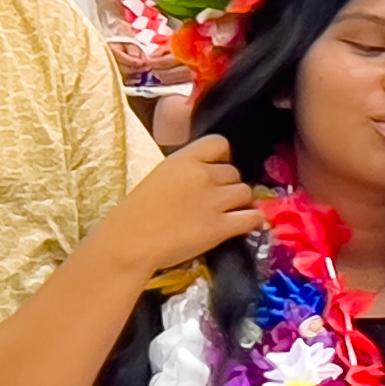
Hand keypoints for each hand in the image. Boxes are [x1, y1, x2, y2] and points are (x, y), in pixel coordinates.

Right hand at [91, 134, 268, 283]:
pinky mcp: (222, 226)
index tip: (216, 168)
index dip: (222, 156)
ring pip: (246, 192)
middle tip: (216, 199)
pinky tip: (246, 223)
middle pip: (234, 171)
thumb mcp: (159, 177)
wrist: (130, 243)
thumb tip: (206, 173)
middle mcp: (203, 175)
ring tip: (227, 212)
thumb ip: (185, 171)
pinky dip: (254, 219)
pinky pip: (253, 216)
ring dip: (240, 202)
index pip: (218, 143)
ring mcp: (215, 201)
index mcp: (183, 160)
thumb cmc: (135, 213)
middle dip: (228, 184)